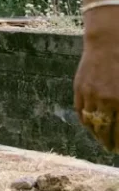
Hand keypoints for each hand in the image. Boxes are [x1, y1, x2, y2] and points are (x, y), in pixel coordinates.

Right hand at [74, 13, 118, 150]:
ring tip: (101, 140)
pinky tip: (90, 126)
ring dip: (96, 135)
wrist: (108, 42)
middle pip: (105, 130)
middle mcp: (106, 101)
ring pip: (91, 123)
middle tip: (112, 149)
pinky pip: (80, 111)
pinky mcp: (79, 88)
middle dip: (109, 142)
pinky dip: (85, 122)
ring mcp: (90, 95)